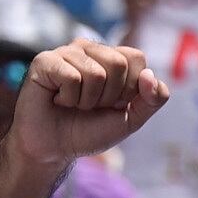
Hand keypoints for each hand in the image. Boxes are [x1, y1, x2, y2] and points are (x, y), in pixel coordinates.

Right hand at [11, 42, 170, 169]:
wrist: (55, 148)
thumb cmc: (91, 130)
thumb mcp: (132, 118)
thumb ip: (153, 99)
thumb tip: (149, 75)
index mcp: (112, 57)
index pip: (136, 57)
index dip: (130, 88)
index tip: (113, 103)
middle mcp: (89, 49)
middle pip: (118, 63)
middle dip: (110, 96)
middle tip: (91, 105)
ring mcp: (65, 52)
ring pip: (95, 73)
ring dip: (88, 100)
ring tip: (74, 103)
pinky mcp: (44, 61)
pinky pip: (71, 77)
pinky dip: (69, 98)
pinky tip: (58, 99)